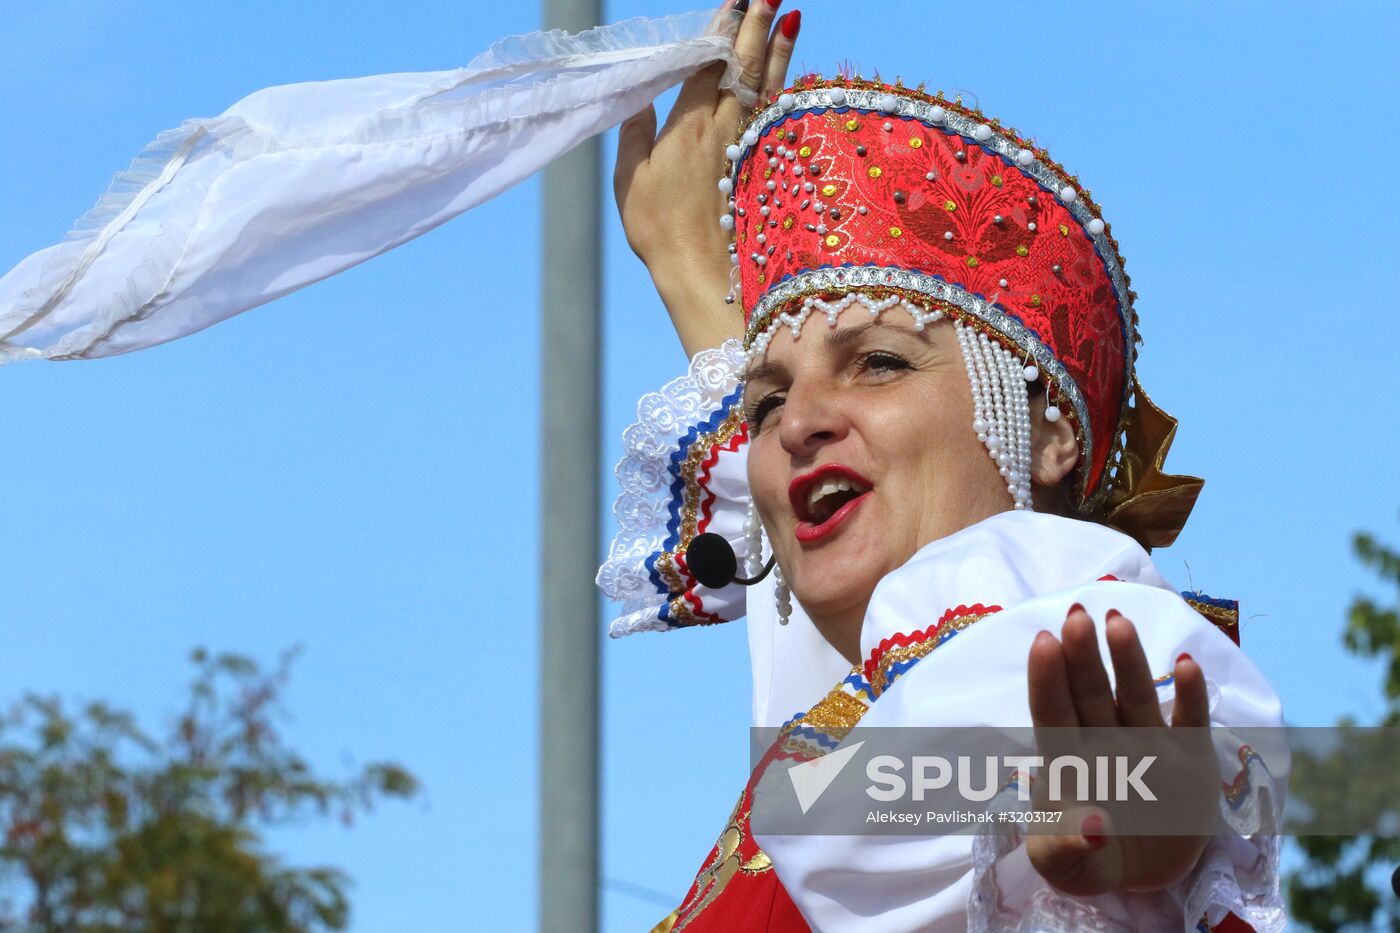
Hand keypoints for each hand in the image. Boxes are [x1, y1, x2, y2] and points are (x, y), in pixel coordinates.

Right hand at [614, 0, 800, 355]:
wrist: (704, 274)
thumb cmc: (659, 231)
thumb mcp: (631, 180)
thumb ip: (635, 132)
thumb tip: (639, 95)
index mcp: (689, 123)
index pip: (709, 61)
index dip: (722, 27)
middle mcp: (725, 126)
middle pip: (744, 63)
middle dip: (756, 22)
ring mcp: (749, 146)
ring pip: (769, 84)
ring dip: (779, 46)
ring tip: (791, 14)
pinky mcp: (765, 167)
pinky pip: (779, 116)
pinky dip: (789, 87)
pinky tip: (796, 74)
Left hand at [1025, 605, 1213, 895]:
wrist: (1139, 877)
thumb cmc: (1086, 859)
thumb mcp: (1064, 865)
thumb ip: (1064, 848)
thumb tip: (1093, 827)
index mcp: (1066, 759)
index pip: (1052, 712)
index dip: (1046, 678)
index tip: (1043, 641)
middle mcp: (1104, 740)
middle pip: (1090, 692)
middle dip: (1083, 654)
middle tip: (1076, 614)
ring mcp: (1147, 744)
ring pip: (1135, 694)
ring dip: (1127, 659)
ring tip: (1117, 621)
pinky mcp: (1188, 758)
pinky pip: (1190, 720)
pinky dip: (1190, 695)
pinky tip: (1185, 664)